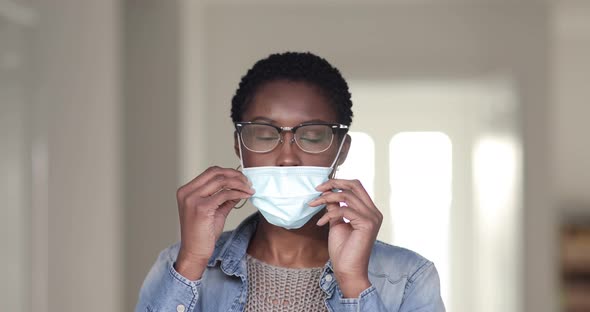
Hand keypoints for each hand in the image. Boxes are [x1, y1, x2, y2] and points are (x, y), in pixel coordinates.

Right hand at [174, 166, 253, 279]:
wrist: (195, 252)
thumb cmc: (202, 234)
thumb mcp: (215, 211)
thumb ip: (225, 198)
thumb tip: (239, 187)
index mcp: (186, 191)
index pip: (210, 172)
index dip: (228, 172)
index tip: (242, 178)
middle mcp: (187, 192)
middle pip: (215, 173)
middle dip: (235, 175)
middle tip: (248, 182)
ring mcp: (193, 199)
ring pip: (221, 181)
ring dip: (239, 183)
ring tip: (250, 189)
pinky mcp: (201, 208)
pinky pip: (225, 194)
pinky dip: (238, 193)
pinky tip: (246, 196)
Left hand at [309, 179, 382, 297]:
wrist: (347, 270)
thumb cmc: (343, 250)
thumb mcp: (337, 223)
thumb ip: (335, 208)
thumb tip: (327, 194)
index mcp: (370, 211)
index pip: (356, 187)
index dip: (338, 183)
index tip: (321, 187)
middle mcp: (374, 212)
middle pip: (355, 185)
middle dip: (334, 184)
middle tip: (317, 189)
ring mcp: (372, 218)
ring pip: (346, 196)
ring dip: (326, 198)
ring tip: (314, 205)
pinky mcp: (367, 224)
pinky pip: (344, 211)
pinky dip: (329, 214)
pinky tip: (320, 223)